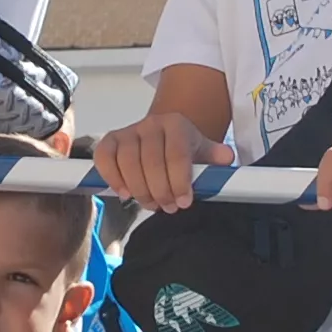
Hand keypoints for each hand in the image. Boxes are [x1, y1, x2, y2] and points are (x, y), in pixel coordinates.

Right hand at [93, 114, 232, 212]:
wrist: (163, 136)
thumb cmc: (184, 149)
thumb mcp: (204, 152)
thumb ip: (216, 157)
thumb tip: (226, 158)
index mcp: (176, 124)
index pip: (176, 155)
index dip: (180, 182)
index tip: (184, 202)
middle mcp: (151, 123)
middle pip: (151, 162)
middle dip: (160, 191)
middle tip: (168, 207)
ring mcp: (128, 131)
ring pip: (128, 163)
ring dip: (139, 189)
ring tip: (150, 203)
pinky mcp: (110, 140)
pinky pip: (105, 158)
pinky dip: (112, 178)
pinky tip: (125, 193)